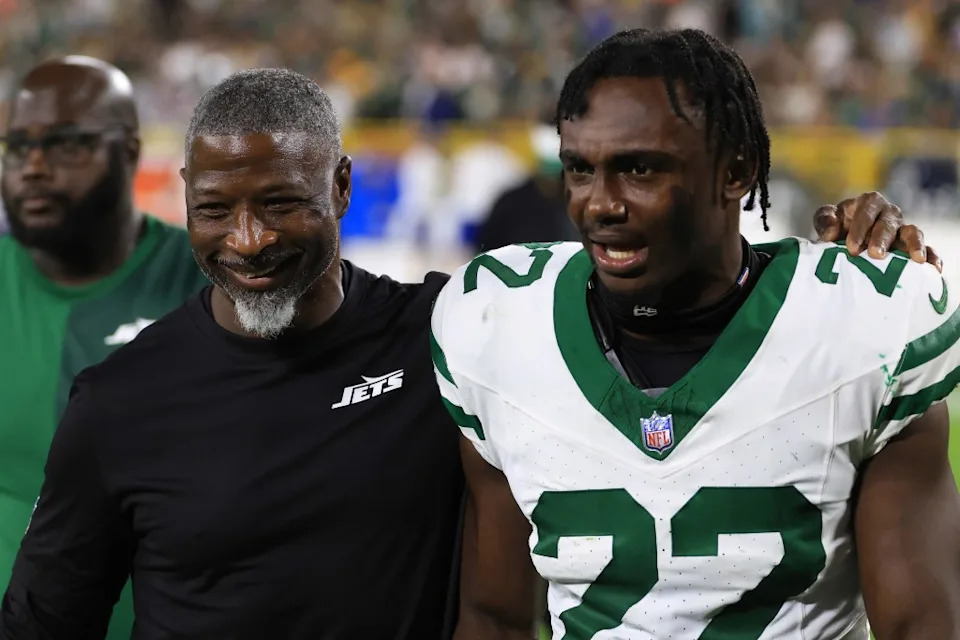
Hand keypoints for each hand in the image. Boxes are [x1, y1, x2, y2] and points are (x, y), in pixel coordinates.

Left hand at [813, 191, 942, 272]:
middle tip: (875, 254)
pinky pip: (927, 248)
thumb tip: (831, 232)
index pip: (867, 211)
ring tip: (916, 259)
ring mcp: (902, 230)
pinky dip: (932, 256)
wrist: (846, 242)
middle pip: (889, 223)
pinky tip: (934, 268)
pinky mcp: (911, 246)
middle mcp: (889, 214)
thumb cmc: (837, 227)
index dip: (860, 228)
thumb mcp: (827, 220)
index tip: (851, 248)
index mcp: (869, 203)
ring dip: (914, 245)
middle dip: (882, 238)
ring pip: (913, 232)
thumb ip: (825, 220)